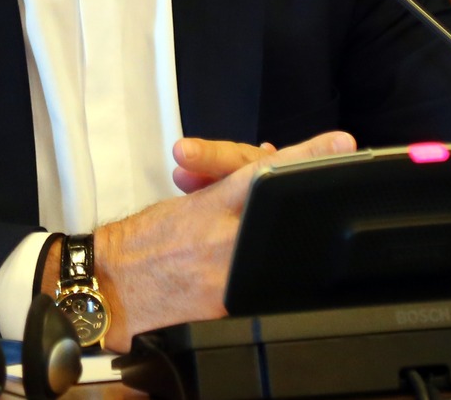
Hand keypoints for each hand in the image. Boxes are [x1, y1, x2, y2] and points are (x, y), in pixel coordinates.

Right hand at [96, 130, 354, 349]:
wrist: (110, 284)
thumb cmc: (138, 242)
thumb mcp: (185, 203)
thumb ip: (226, 191)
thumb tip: (265, 175)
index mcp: (211, 206)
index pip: (265, 174)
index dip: (308, 156)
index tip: (341, 145)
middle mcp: (223, 239)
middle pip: (281, 210)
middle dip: (303, 197)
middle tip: (329, 183)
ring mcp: (227, 276)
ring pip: (276, 247)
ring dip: (287, 232)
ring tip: (282, 222)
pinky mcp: (226, 305)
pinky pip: (260, 281)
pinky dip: (267, 265)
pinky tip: (270, 259)